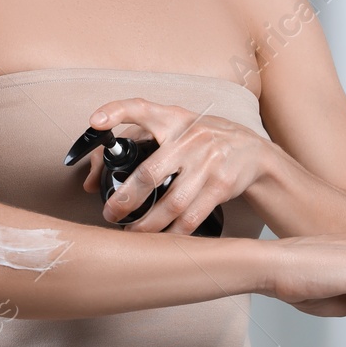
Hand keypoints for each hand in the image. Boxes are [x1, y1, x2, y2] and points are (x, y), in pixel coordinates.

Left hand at [79, 96, 271, 234]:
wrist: (254, 151)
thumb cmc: (202, 140)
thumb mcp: (175, 129)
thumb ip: (135, 145)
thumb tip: (92, 181)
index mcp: (172, 119)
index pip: (141, 108)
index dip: (117, 111)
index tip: (95, 121)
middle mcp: (190, 138)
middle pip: (150, 173)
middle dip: (126, 200)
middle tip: (109, 214)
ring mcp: (208, 161)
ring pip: (171, 203)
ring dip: (148, 224)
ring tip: (132, 233)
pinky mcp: (222, 185)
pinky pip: (193, 216)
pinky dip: (175, 232)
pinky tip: (162, 238)